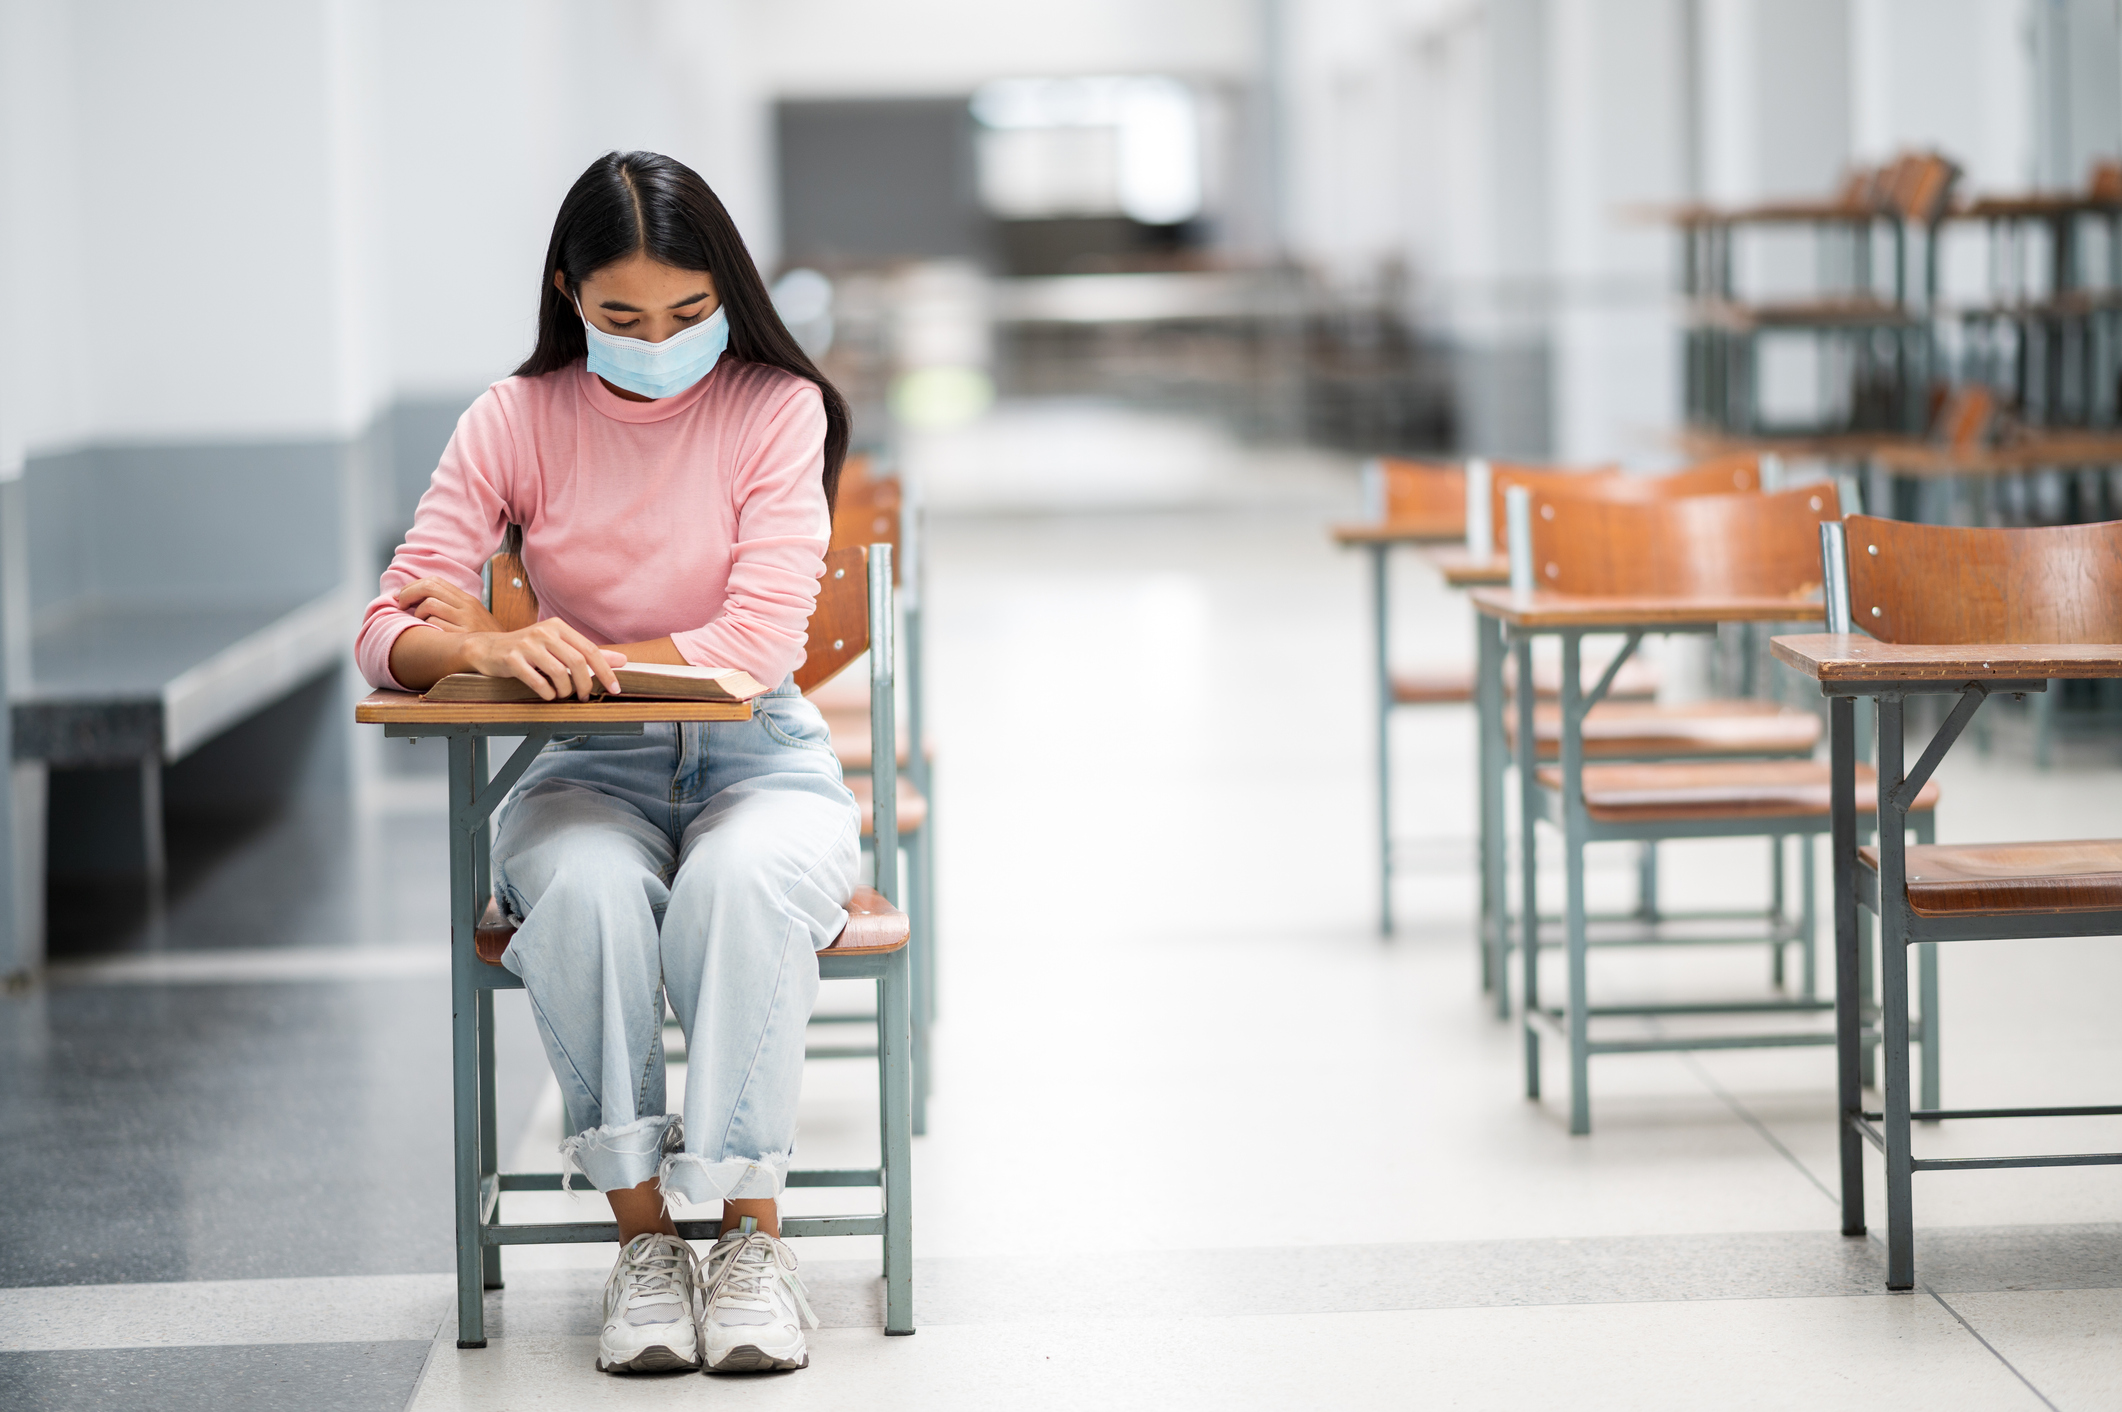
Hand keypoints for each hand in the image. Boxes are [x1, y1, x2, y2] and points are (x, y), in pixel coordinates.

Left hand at [396, 577, 501, 634]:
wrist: (506, 654)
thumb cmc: (484, 640)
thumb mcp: (472, 617)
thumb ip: (451, 607)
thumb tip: (420, 602)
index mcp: (467, 599)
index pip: (435, 581)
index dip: (413, 586)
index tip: (402, 596)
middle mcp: (467, 606)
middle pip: (429, 588)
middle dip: (407, 594)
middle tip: (400, 605)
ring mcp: (466, 620)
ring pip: (429, 605)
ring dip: (418, 614)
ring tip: (420, 623)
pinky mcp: (463, 635)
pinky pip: (435, 625)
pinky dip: (427, 628)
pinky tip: (431, 635)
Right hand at [461, 621, 627, 700]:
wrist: (487, 649)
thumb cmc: (527, 650)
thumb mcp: (558, 647)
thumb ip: (588, 653)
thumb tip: (623, 660)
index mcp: (557, 627)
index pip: (590, 649)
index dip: (605, 671)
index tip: (614, 688)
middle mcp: (543, 632)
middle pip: (577, 662)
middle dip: (585, 684)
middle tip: (584, 696)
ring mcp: (526, 645)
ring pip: (558, 673)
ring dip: (565, 690)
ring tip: (563, 694)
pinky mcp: (511, 659)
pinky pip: (537, 681)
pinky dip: (547, 693)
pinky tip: (547, 694)